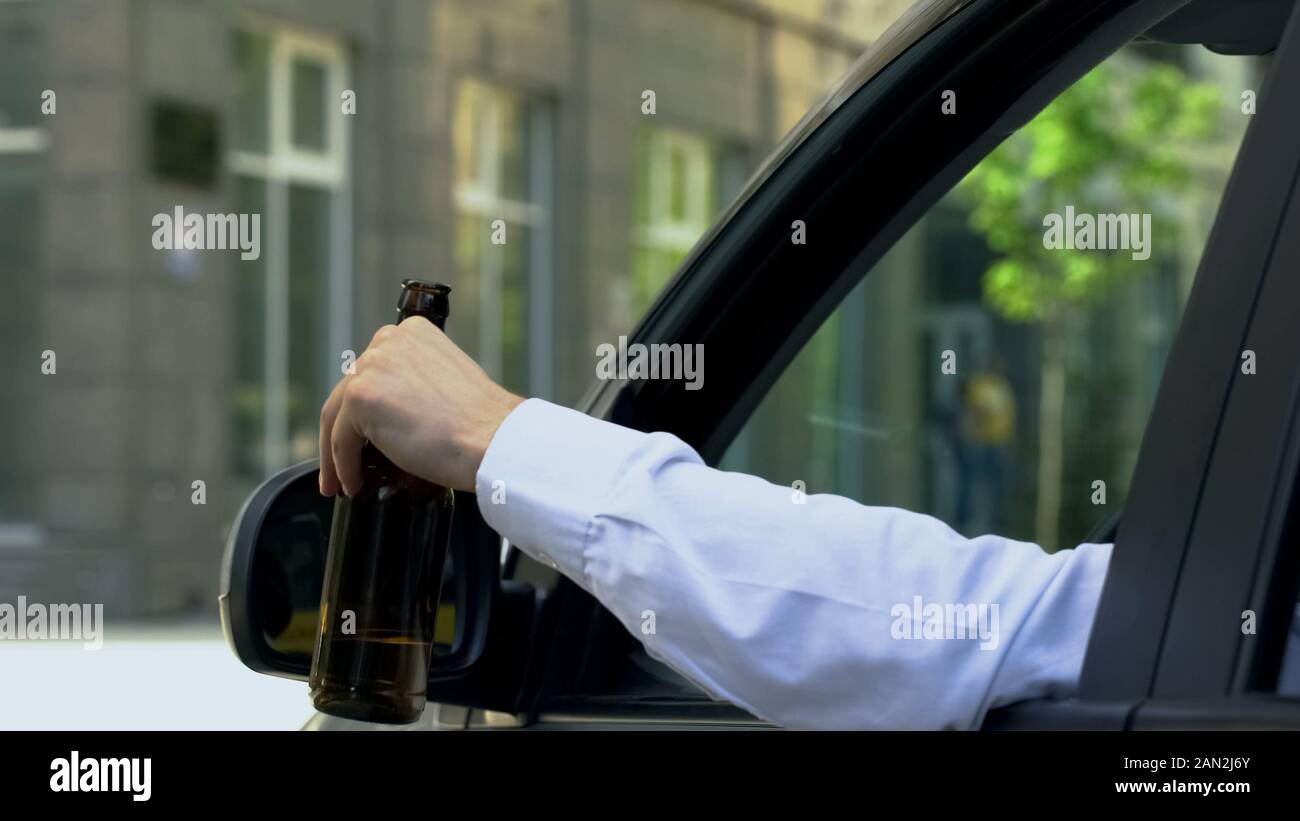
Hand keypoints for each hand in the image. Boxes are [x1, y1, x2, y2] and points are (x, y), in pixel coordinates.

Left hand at [318, 316, 523, 494]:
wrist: (493, 441)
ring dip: (337, 454)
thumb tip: (389, 414)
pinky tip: (354, 485)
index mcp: (411, 333)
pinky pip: (340, 440)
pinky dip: (343, 467)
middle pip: (347, 393)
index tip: (362, 438)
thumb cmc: (480, 426)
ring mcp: (372, 365)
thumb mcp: (446, 385)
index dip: (362, 412)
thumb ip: (415, 385)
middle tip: (344, 466)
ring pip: (337, 417)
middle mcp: (388, 341)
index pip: (371, 374)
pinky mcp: (361, 397)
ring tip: (343, 482)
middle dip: (343, 433)